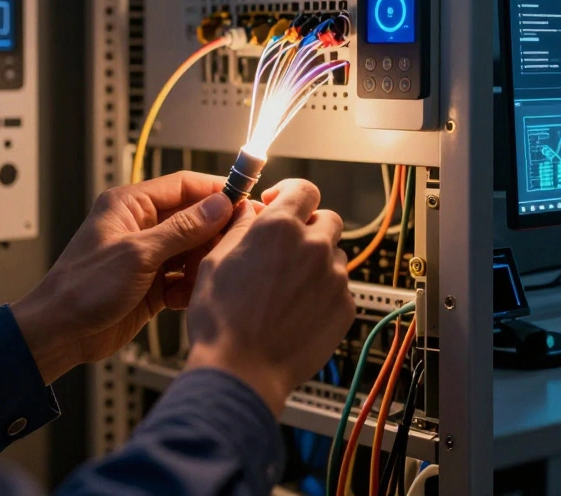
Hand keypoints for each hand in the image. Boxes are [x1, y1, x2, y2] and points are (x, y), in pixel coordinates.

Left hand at [11, 172, 236, 384]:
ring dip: (203, 263)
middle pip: (195, 218)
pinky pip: (186, 276)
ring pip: (194, 249)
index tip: (245, 200)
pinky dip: (191, 286)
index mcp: (130, 206)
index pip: (184, 185)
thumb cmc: (81, 289)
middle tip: (235, 244)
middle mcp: (142, 226)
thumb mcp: (137, 254)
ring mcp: (149, 255)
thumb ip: (182, 229)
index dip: (216, 191)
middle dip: (215, 232)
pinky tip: (185, 297)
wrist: (60, 334)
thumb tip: (219, 205)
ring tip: (205, 276)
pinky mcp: (154, 282)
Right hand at [184, 179, 356, 414]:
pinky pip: (340, 288)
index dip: (291, 192)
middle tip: (286, 246)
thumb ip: (239, 229)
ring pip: (335, 255)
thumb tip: (248, 212)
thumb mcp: (216, 262)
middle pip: (326, 219)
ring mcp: (334, 278)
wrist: (241, 371)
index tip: (282, 201)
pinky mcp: (345, 306)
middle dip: (308, 226)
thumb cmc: (222, 321)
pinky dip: (324, 291)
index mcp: (280, 229)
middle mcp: (314, 247)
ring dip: (317, 261)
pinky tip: (298, 309)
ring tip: (288, 286)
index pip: (303, 189)